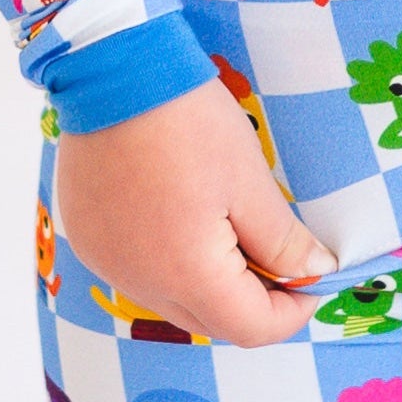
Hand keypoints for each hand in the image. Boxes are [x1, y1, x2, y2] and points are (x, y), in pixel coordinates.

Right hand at [52, 72, 333, 349]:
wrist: (112, 71)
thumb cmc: (188, 121)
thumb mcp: (249, 181)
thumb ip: (283, 241)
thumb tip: (313, 272)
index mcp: (186, 275)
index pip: (250, 330)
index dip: (291, 313)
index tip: (313, 280)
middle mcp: (138, 282)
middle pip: (209, 321)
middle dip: (252, 301)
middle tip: (281, 256)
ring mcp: (106, 262)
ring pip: (171, 298)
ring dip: (209, 283)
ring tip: (231, 229)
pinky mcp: (88, 238)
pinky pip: (137, 271)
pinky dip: (169, 261)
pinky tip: (182, 217)